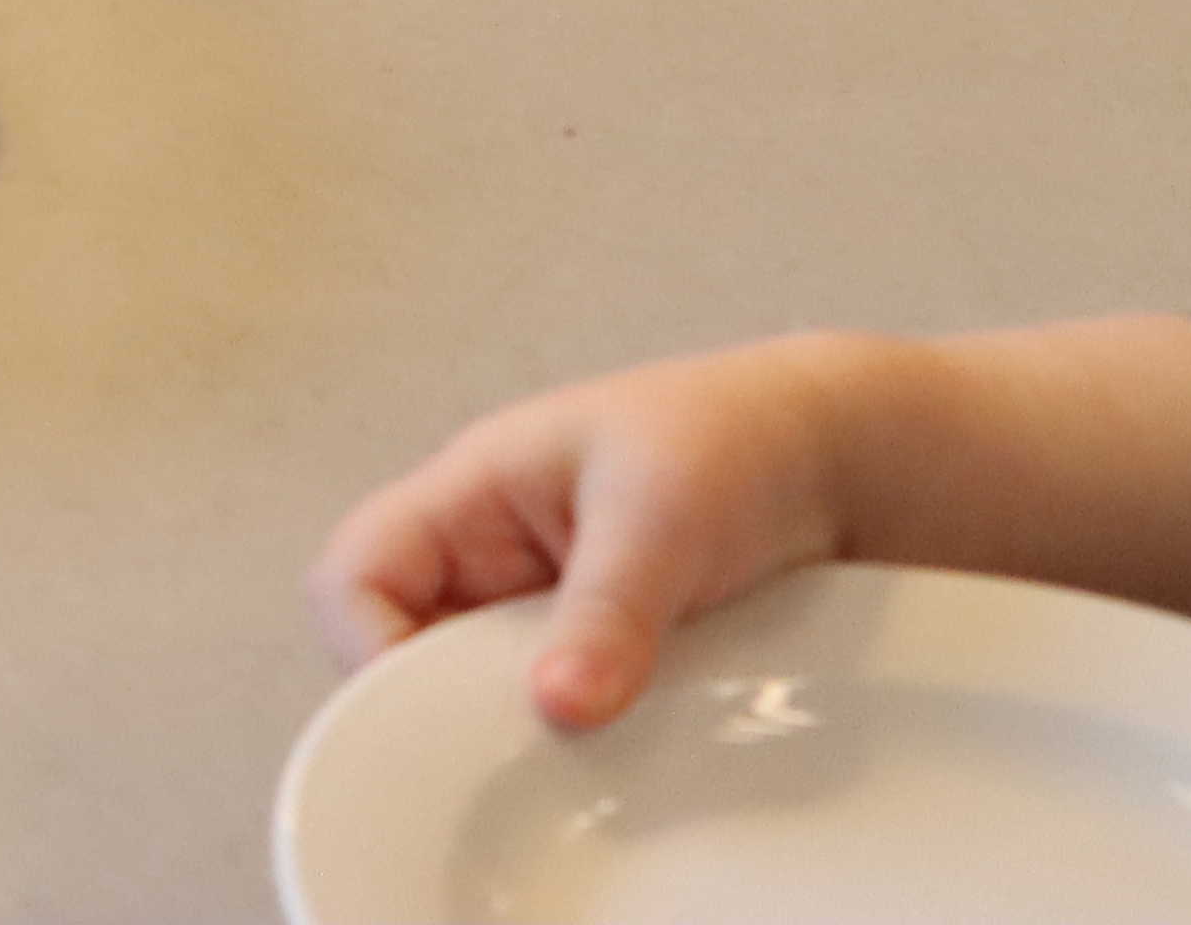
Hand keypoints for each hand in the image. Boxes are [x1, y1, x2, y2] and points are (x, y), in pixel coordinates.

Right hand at [314, 335, 877, 731]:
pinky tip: (628, 751)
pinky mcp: (599, 652)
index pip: (356, 575)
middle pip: (403, 646)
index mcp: (470, 496)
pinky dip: (578, 737)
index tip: (436, 713)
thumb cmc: (732, 440)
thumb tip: (557, 707)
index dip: (369, 646)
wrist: (833, 457)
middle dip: (446, 705)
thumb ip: (607, 612)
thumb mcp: (662, 517)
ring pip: (478, 687)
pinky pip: (554, 707)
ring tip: (588, 748)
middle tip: (526, 747)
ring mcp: (542, 609)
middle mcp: (488, 557)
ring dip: (518, 725)